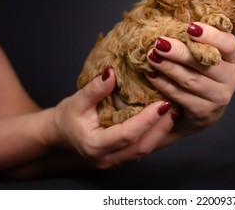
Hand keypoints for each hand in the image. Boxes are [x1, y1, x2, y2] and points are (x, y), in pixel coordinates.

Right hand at [48, 68, 174, 168]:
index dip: (146, 120)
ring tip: (173, 112)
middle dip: (160, 127)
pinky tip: (163, 120)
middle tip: (173, 106)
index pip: (127, 135)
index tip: (161, 103)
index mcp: (95, 145)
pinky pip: (142, 149)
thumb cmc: (68, 117)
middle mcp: (106, 159)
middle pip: (141, 146)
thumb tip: (111, 72)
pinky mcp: (121, 158)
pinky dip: (155, 135)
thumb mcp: (77, 100)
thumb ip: (94, 89)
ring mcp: (115, 162)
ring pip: (144, 150)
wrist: (60, 134)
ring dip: (161, 132)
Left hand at [146, 22, 234, 138]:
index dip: (211, 35)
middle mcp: (231, 78)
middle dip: (180, 52)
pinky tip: (151, 74)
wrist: (199, 111)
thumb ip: (196, 40)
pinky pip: (181, 96)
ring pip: (192, 80)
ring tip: (151, 56)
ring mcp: (220, 97)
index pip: (228, 44)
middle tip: (159, 42)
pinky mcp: (205, 112)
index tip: (189, 27)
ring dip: (169, 67)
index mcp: (233, 58)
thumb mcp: (204, 56)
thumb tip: (173, 15)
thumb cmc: (199, 74)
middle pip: (206, 62)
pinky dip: (164, 84)